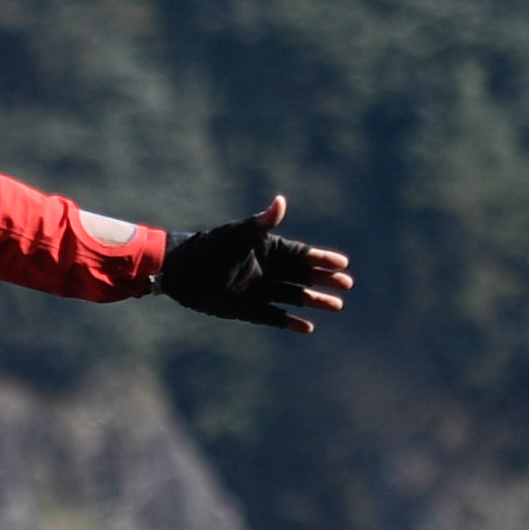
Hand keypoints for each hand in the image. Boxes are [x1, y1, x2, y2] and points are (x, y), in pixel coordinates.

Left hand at [160, 196, 355, 334]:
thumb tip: (280, 201)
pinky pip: (274, 316)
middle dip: (324, 280)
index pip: (300, 255)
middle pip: (302, 276)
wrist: (181, 272)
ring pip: (293, 297)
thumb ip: (262, 222)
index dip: (321, 259)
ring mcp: (257, 290)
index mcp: (266, 249)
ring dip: (314, 301)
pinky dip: (290, 321)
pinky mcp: (246, 309)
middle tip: (347, 284)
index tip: (342, 263)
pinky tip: (308, 327)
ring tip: (337, 305)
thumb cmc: (210, 247)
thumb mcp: (238, 234)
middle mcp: (265, 269)